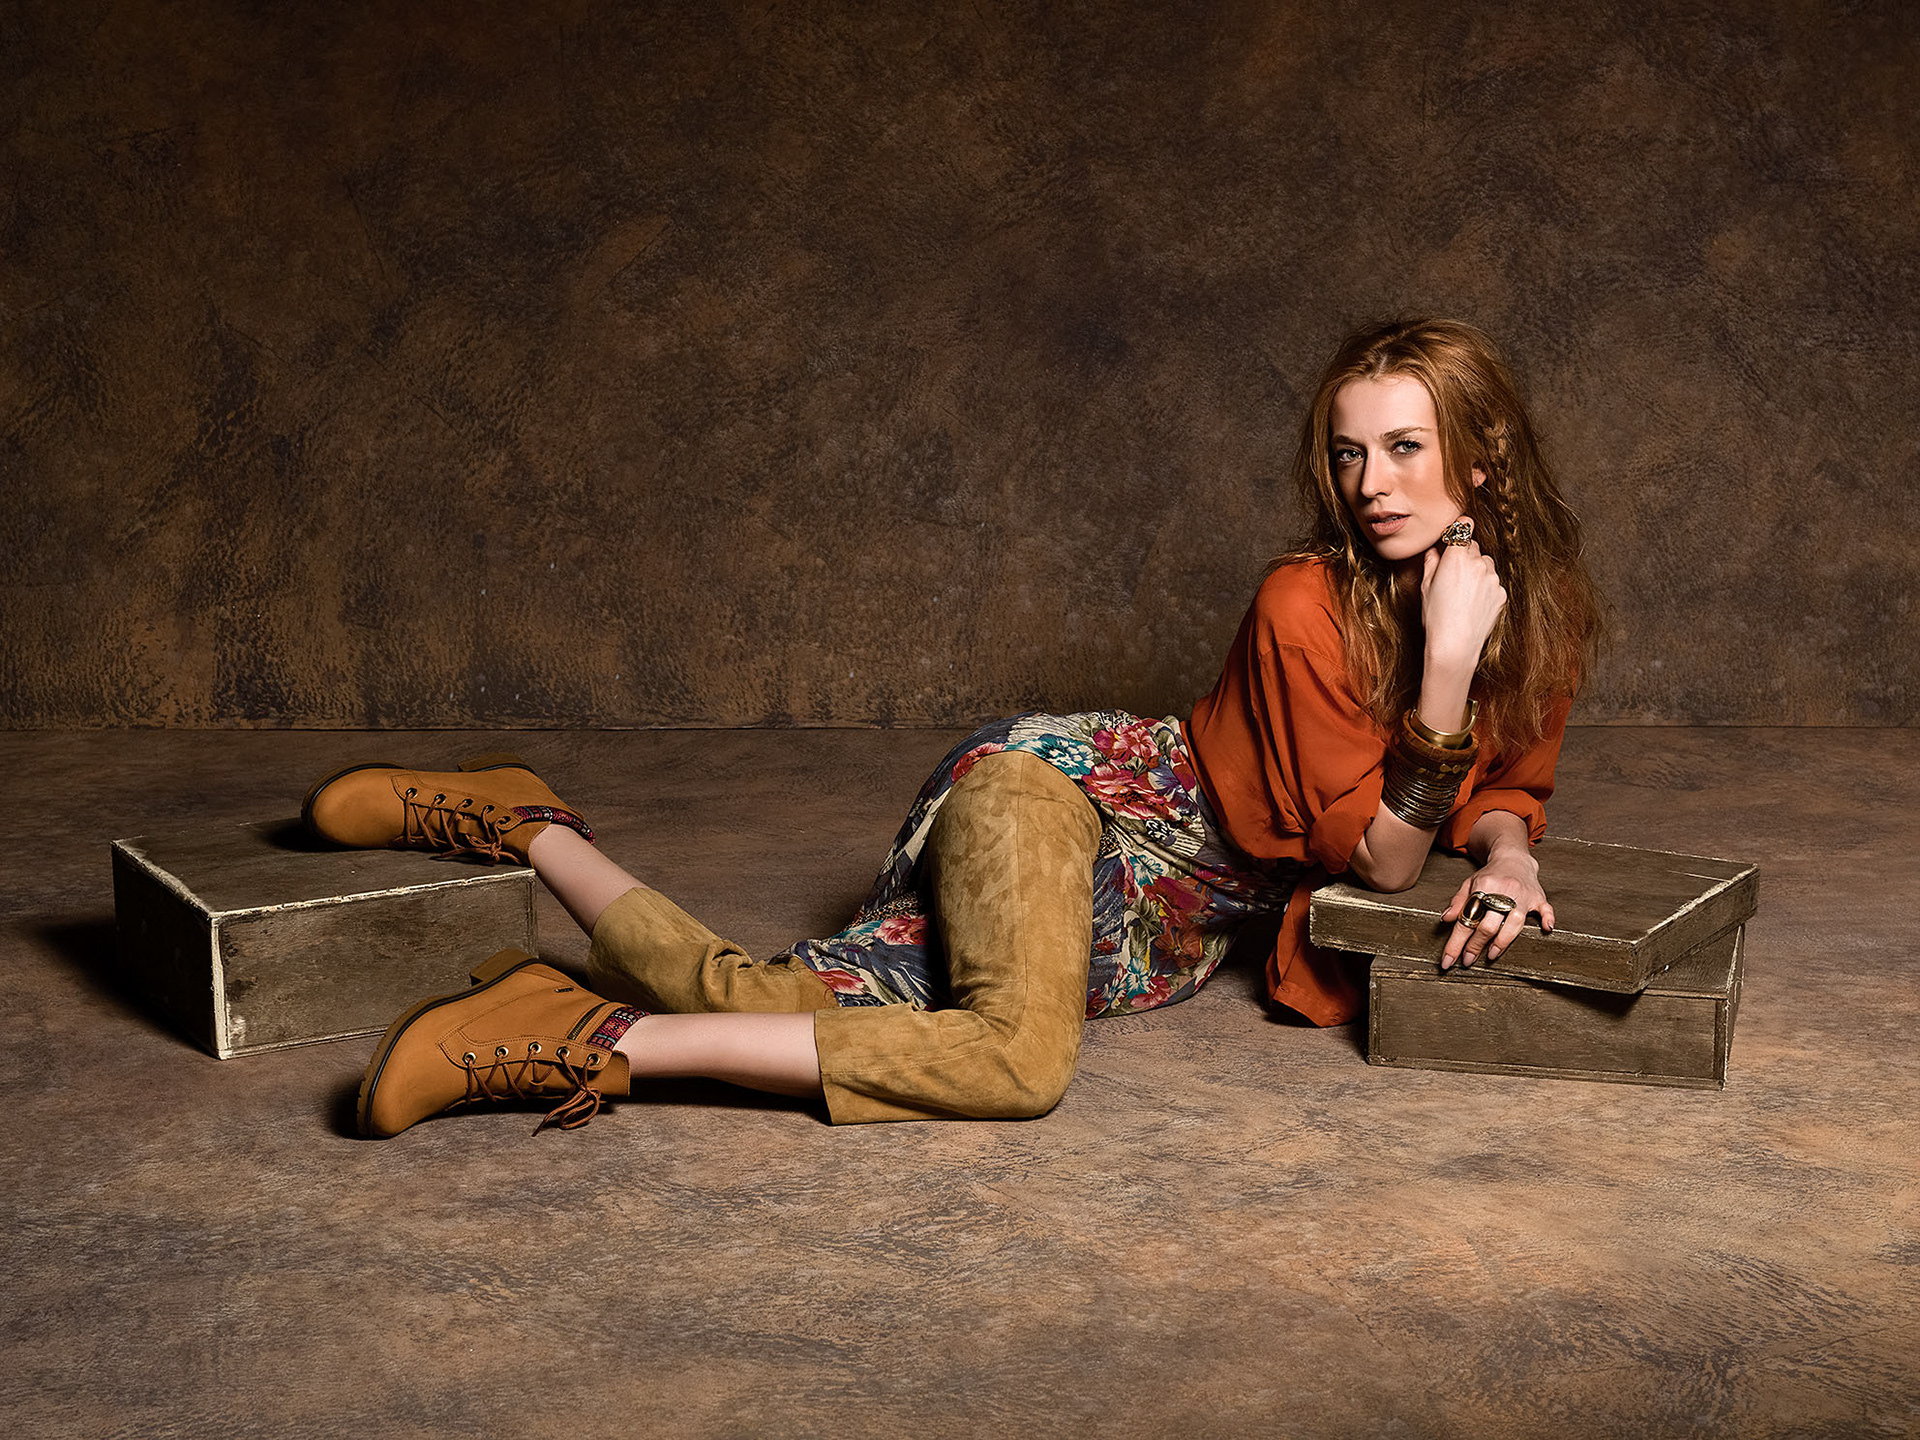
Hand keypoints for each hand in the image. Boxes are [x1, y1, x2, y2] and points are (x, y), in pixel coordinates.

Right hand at [1419, 520, 1506, 671]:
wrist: (1455, 645)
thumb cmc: (1435, 617)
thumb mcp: (1425, 587)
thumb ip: (1431, 562)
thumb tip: (1434, 551)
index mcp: (1456, 557)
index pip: (1464, 528)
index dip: (1461, 528)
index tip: (1459, 529)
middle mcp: (1478, 563)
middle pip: (1474, 548)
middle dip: (1465, 556)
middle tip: (1453, 575)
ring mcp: (1493, 578)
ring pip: (1486, 565)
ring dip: (1478, 572)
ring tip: (1464, 593)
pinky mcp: (1501, 593)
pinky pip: (1493, 583)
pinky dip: (1485, 589)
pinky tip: (1473, 604)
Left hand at [1439, 848, 1553, 969]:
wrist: (1513, 858)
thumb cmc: (1490, 875)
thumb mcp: (1469, 883)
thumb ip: (1458, 902)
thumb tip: (1446, 920)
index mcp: (1483, 887)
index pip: (1466, 919)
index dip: (1456, 942)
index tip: (1447, 960)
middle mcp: (1503, 891)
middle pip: (1489, 924)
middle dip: (1475, 946)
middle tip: (1467, 961)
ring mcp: (1522, 895)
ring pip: (1514, 923)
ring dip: (1502, 942)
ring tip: (1490, 955)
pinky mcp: (1538, 897)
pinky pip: (1546, 909)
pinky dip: (1547, 919)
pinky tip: (1546, 929)